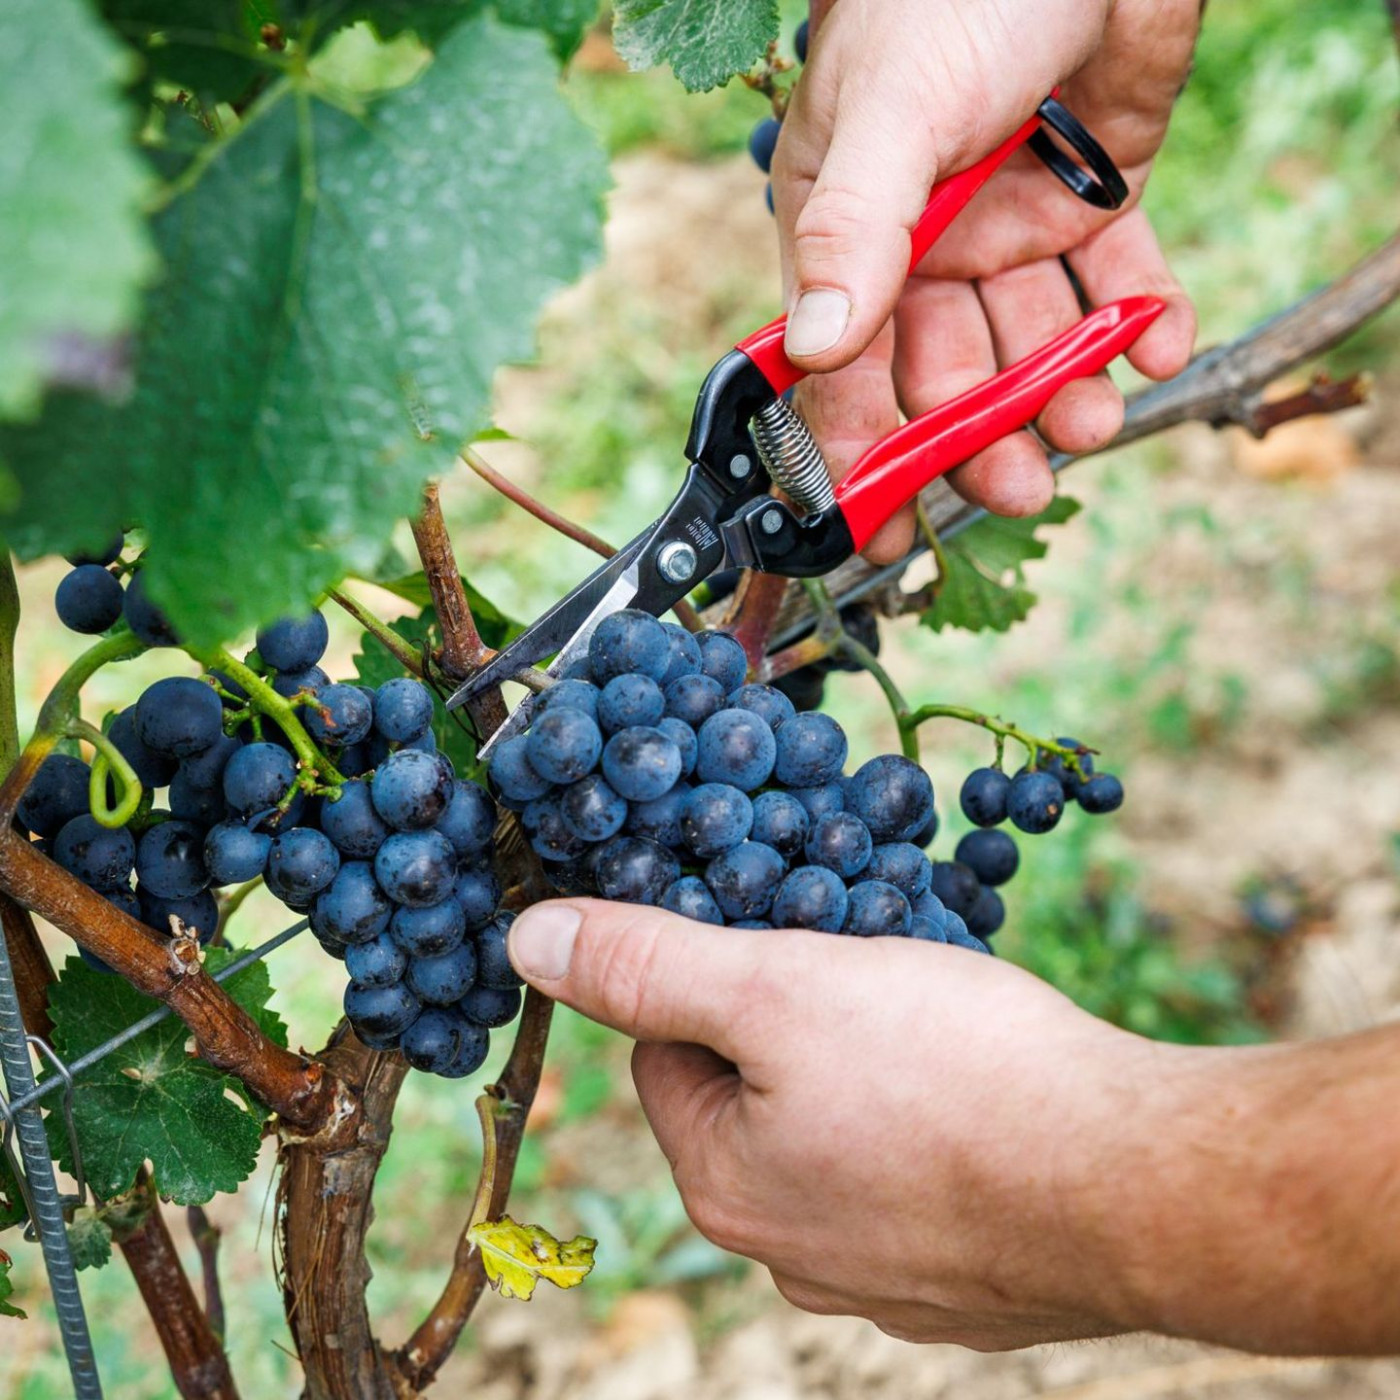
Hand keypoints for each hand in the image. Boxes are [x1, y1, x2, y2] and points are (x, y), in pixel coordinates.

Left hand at [507, 898, 1152, 1347]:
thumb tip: (527, 941)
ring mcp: (886, 1280)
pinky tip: (986, 1093)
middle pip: (753, 1094)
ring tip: (936, 1024)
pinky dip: (937, 1127)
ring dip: (869, 1071)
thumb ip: (649, 965)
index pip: (666, 1051)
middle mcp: (789, 1253)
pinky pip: (920, 1177)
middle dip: (795, 1021)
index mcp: (725, 1183)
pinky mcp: (970, 1284)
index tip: (780, 932)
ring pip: (840, 1134)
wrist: (1144, 1186)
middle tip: (867, 968)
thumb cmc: (956, 1075)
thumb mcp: (779, 987)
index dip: (716, 975)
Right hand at [773, 0, 1201, 561]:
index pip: (842, 362)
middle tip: (1019, 484)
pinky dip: (1140, 317)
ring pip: (1031, 340)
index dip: (858, 446)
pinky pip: (1114, 281)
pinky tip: (1159, 343)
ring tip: (1095, 421)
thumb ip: (853, 228)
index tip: (882, 526)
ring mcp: (1008, 225)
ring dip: (1063, 389)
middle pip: (944, 371)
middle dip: (980, 432)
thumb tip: (811, 348)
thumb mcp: (892, 111)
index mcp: (851, 230)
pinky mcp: (1090, 203)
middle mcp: (925, 243)